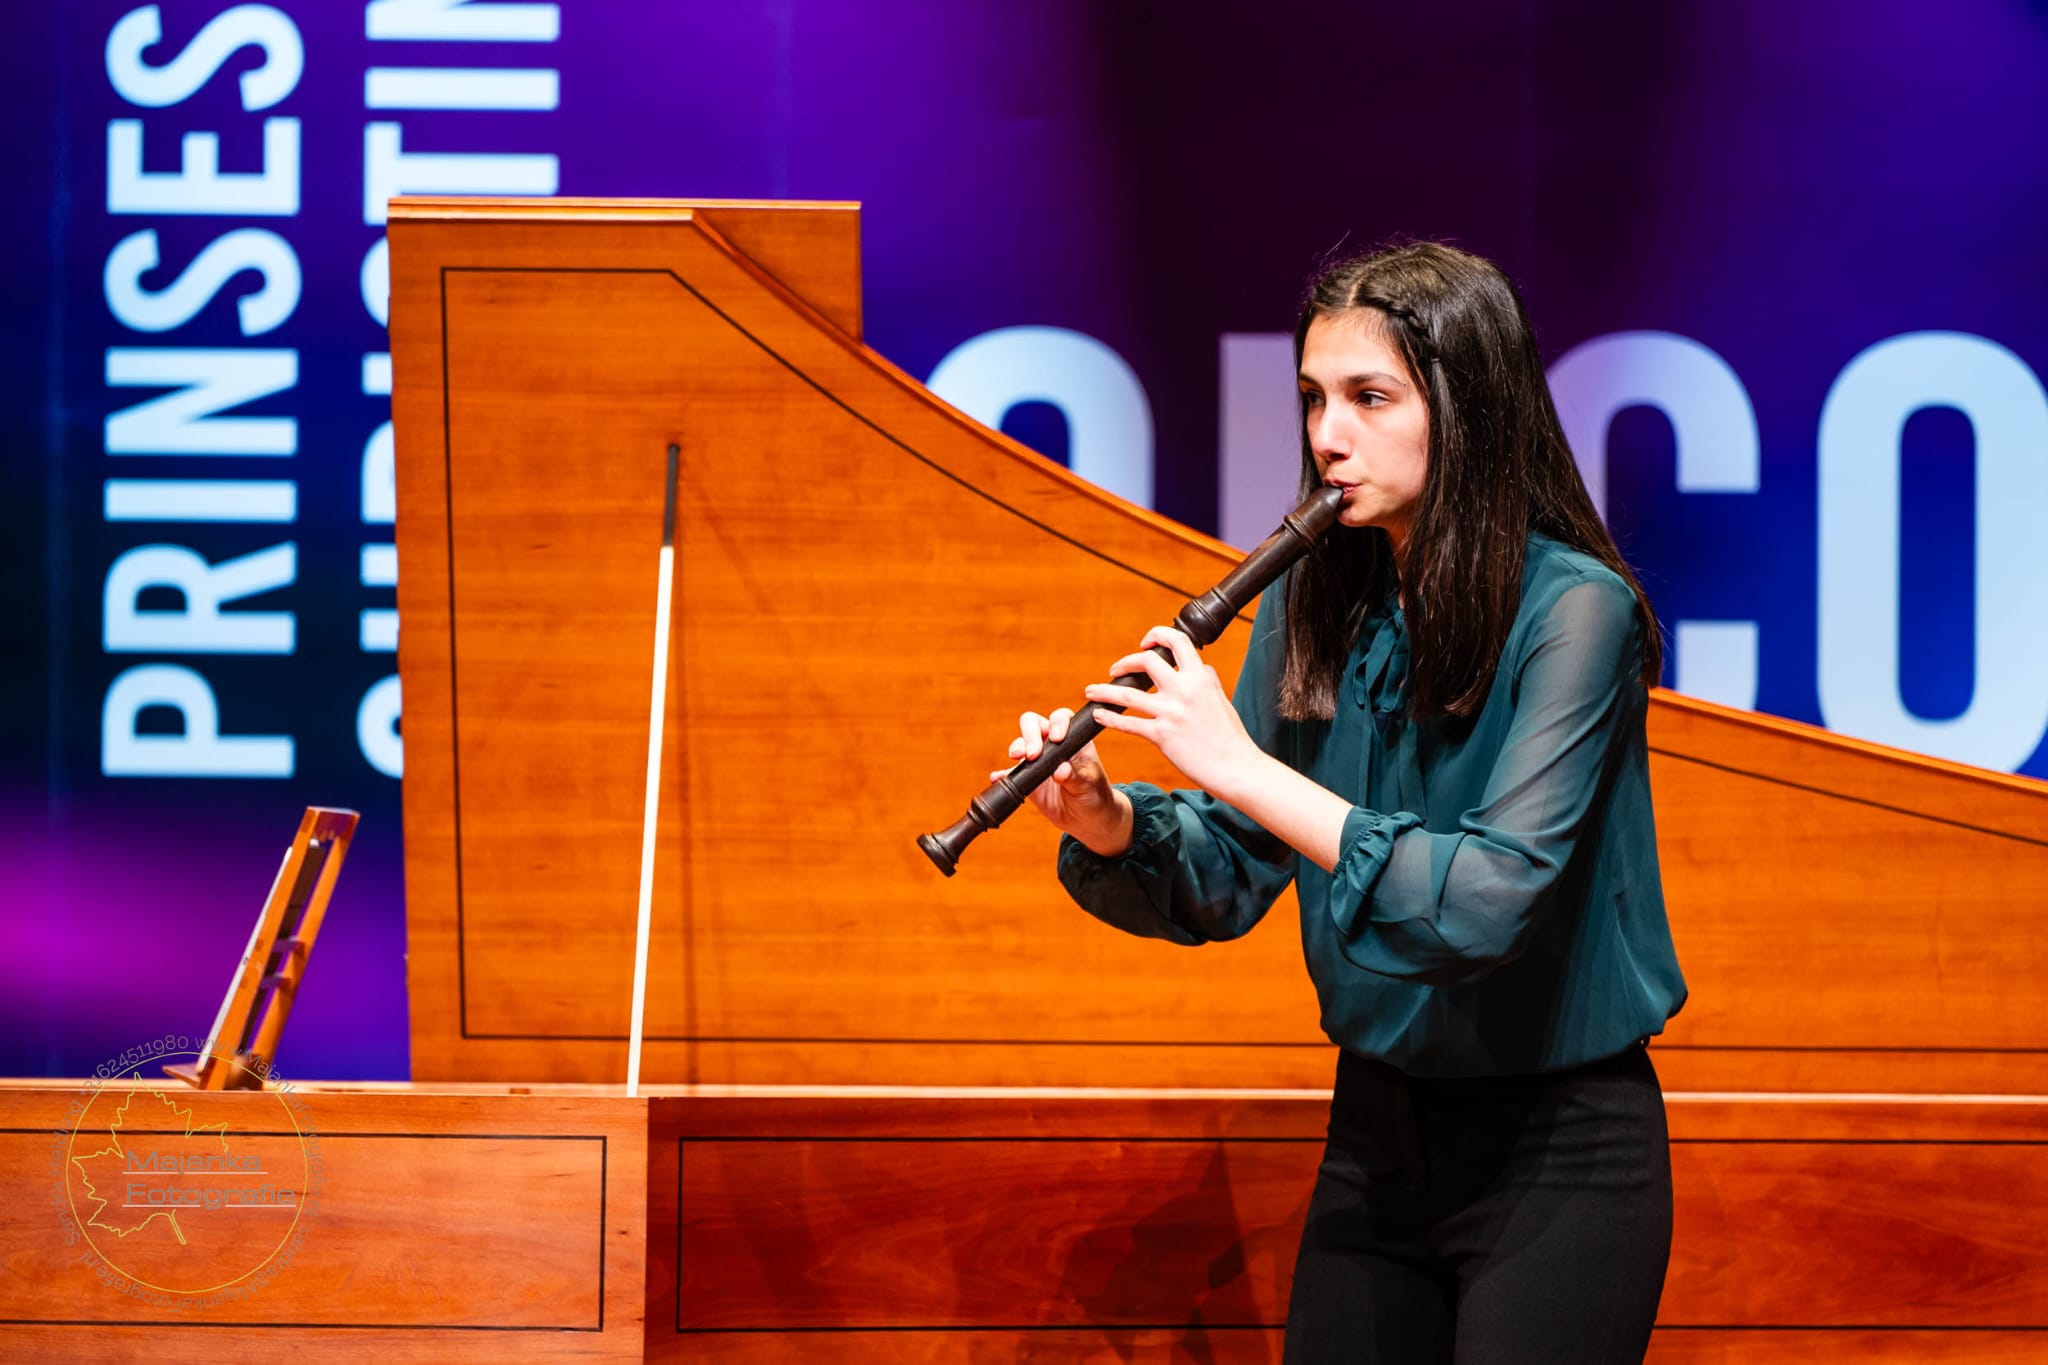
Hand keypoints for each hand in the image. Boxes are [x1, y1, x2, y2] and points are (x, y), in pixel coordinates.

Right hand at [1000, 708, 1133, 855]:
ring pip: (1020, 744)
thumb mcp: (1088, 784)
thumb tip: (1060, 770)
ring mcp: (1037, 759)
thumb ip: (1074, 775)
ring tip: (1017, 758)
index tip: (1057, 739)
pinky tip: (997, 777)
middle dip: (1030, 734)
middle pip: (1034, 724)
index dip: (1057, 723)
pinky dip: (1002, 774)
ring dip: (1016, 747)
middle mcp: (1052, 744)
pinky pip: (1010, 773)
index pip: (1061, 718)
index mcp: (1073, 738)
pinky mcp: (1026, 778)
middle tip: (1033, 754)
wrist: (1085, 818)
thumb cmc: (1094, 793)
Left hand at [1084, 626, 1264, 799]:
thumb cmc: (1231, 738)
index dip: (1157, 634)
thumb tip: (1200, 666)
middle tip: (1115, 670)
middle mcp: (1185, 690)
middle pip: (1145, 661)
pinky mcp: (1162, 736)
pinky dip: (1109, 718)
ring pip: (1126, 693)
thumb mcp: (1222, 700)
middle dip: (1125, 662)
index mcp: (1201, 677)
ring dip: (1104, 690)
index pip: (1176, 641)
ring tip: (1091, 691)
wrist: (1237, 769)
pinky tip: (1099, 715)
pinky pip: (1128, 723)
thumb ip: (1208, 680)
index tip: (1145, 641)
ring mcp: (1171, 713)